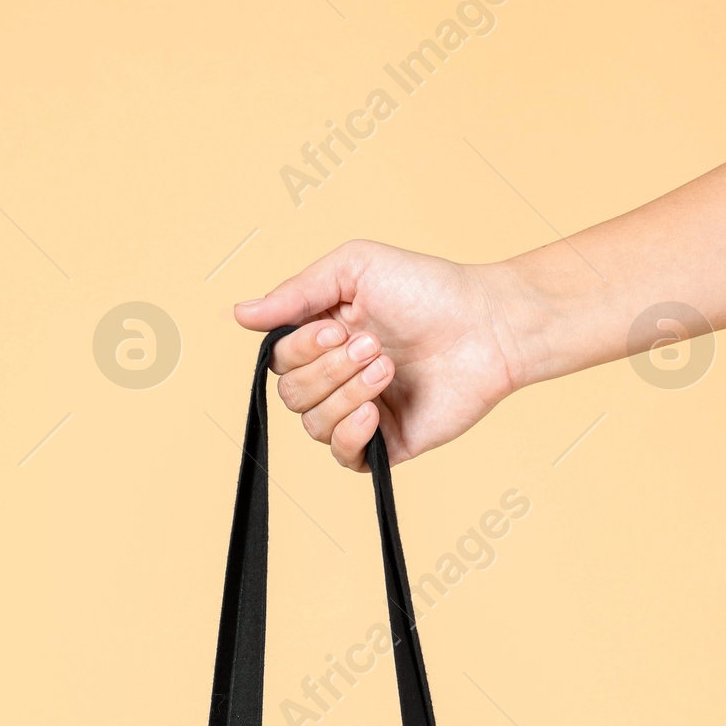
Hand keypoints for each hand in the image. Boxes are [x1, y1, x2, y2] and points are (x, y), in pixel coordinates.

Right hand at [234, 239, 525, 470]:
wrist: (485, 327)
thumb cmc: (427, 289)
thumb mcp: (353, 269)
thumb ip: (295, 293)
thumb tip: (239, 314)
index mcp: (323, 339)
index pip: (279, 361)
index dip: (301, 350)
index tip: (338, 326)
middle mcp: (337, 378)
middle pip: (290, 396)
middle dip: (328, 371)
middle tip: (374, 345)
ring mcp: (360, 413)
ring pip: (313, 426)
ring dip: (347, 393)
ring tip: (387, 366)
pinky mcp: (387, 444)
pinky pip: (343, 457)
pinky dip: (350, 434)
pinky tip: (373, 412)